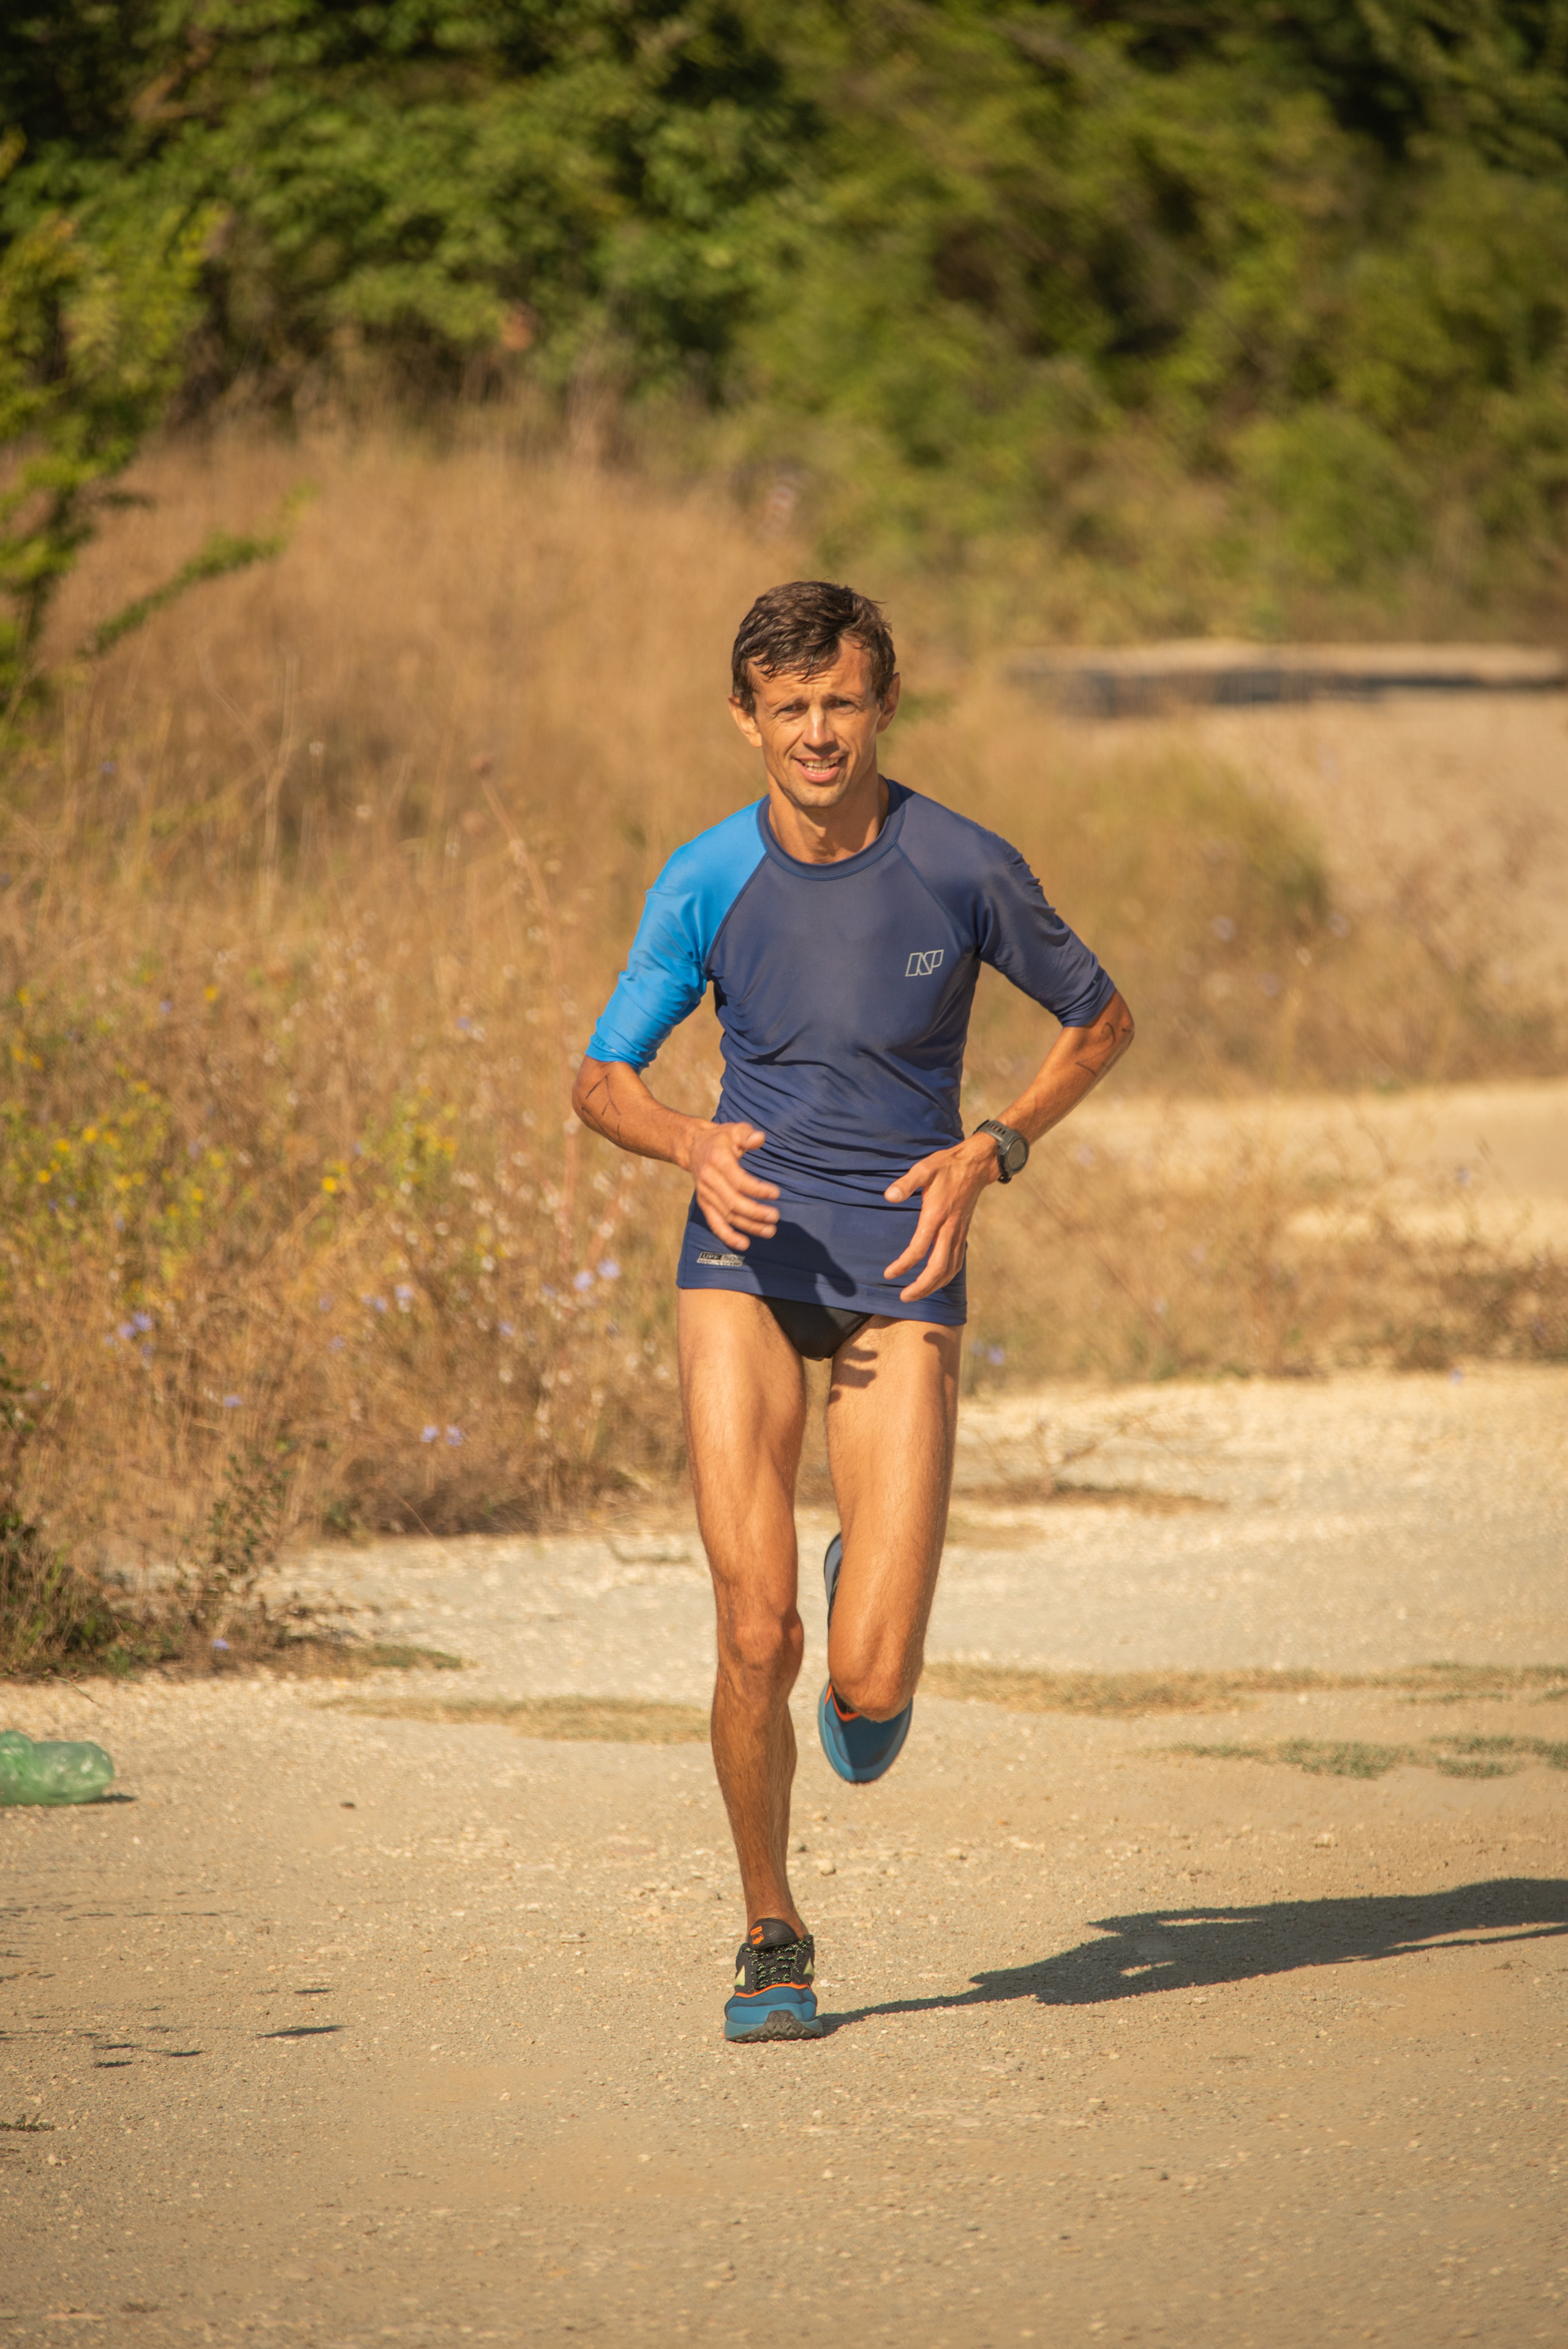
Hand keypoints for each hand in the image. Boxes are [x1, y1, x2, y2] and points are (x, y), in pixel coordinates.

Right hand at [684, 1121, 779, 1252]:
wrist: (693, 1147)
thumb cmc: (721, 1139)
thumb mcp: (734, 1130)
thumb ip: (747, 1134)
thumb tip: (759, 1138)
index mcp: (718, 1161)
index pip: (738, 1180)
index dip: (757, 1189)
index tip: (776, 1193)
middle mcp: (709, 1180)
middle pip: (733, 1202)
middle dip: (755, 1212)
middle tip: (775, 1217)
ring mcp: (705, 1194)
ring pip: (727, 1216)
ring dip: (749, 1226)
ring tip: (769, 1231)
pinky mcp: (705, 1204)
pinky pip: (715, 1224)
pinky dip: (728, 1236)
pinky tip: (744, 1244)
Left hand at [882, 1134, 996, 1300]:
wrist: (976, 1165)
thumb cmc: (947, 1166)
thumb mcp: (924, 1168)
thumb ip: (906, 1183)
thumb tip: (889, 1196)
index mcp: (936, 1215)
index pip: (918, 1249)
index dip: (903, 1265)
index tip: (889, 1274)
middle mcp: (949, 1228)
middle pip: (938, 1268)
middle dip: (921, 1287)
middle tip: (904, 1297)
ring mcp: (958, 1233)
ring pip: (950, 1269)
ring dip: (934, 1286)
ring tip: (917, 1294)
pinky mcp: (963, 1233)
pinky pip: (956, 1262)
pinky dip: (946, 1276)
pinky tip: (935, 1281)